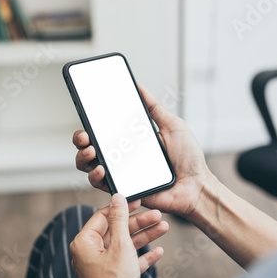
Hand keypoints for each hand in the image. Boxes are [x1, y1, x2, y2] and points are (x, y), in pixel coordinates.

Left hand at [70, 195, 167, 277]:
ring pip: (124, 245)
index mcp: (84, 243)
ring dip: (145, 236)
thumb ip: (119, 220)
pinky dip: (142, 256)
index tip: (138, 200)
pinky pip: (128, 261)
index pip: (103, 216)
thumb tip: (117, 197)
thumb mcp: (120, 246)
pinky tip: (158, 251)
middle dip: (139, 223)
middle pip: (116, 230)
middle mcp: (90, 253)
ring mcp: (101, 267)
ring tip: (163, 228)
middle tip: (157, 215)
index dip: (122, 207)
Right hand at [73, 86, 215, 219]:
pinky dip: (96, 176)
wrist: (196, 185)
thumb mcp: (173, 125)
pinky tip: (101, 169)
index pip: (103, 130)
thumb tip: (139, 87)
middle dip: (79, 139)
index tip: (85, 112)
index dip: (89, 123)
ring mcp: (120, 174)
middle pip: (89, 147)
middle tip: (85, 136)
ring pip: (89, 166)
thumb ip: (155, 108)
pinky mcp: (123, 190)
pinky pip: (101, 185)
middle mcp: (121, 156)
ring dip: (83, 157)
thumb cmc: (188, 158)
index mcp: (131, 140)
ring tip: (92, 151)